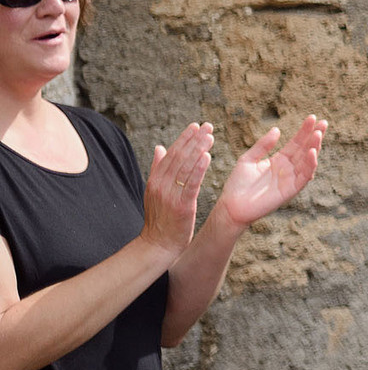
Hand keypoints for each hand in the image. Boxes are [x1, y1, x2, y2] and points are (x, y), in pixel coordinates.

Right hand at [141, 125, 215, 260]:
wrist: (158, 244)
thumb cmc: (160, 218)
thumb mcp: (155, 192)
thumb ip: (158, 169)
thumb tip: (159, 147)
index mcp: (155, 180)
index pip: (171, 154)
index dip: (184, 139)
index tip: (195, 125)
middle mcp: (161, 185)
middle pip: (179, 157)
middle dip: (194, 140)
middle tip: (208, 126)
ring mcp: (170, 195)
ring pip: (186, 168)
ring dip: (198, 150)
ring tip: (210, 136)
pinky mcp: (182, 205)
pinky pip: (191, 184)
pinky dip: (199, 169)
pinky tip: (207, 157)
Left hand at [213, 116, 326, 227]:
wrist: (231, 206)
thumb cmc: (237, 184)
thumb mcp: (248, 159)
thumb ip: (263, 145)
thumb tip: (278, 129)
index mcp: (279, 160)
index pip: (296, 143)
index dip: (304, 131)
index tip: (312, 118)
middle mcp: (288, 169)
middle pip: (305, 150)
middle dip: (315, 136)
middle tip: (323, 122)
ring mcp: (290, 180)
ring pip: (307, 161)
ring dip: (315, 147)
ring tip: (318, 134)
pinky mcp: (290, 190)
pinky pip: (304, 177)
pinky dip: (310, 165)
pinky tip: (313, 152)